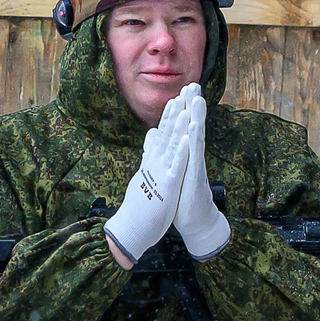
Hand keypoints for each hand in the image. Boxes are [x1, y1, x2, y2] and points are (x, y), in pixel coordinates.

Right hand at [104, 110, 192, 262]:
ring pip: (170, 145)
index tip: (177, 98)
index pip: (161, 134)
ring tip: (184, 107)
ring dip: (177, 126)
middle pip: (165, 133)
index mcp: (152, 161)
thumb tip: (151, 135)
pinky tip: (186, 139)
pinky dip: (180, 152)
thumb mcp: (146, 174)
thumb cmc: (142, 203)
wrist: (133, 228)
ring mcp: (160, 172)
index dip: (169, 116)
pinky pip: (175, 166)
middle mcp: (154, 163)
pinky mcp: (167, 185)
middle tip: (183, 92)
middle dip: (174, 112)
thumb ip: (149, 153)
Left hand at [170, 87, 230, 259]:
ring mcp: (195, 167)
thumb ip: (168, 152)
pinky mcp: (194, 179)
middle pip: (193, 127)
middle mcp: (192, 157)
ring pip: (196, 139)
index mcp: (184, 155)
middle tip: (194, 85)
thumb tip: (159, 135)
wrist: (195, 221)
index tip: (182, 90)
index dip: (182, 110)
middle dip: (193, 107)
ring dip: (197, 119)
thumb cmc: (184, 197)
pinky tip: (193, 131)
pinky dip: (193, 144)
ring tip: (198, 100)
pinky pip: (194, 159)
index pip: (183, 127)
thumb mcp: (174, 171)